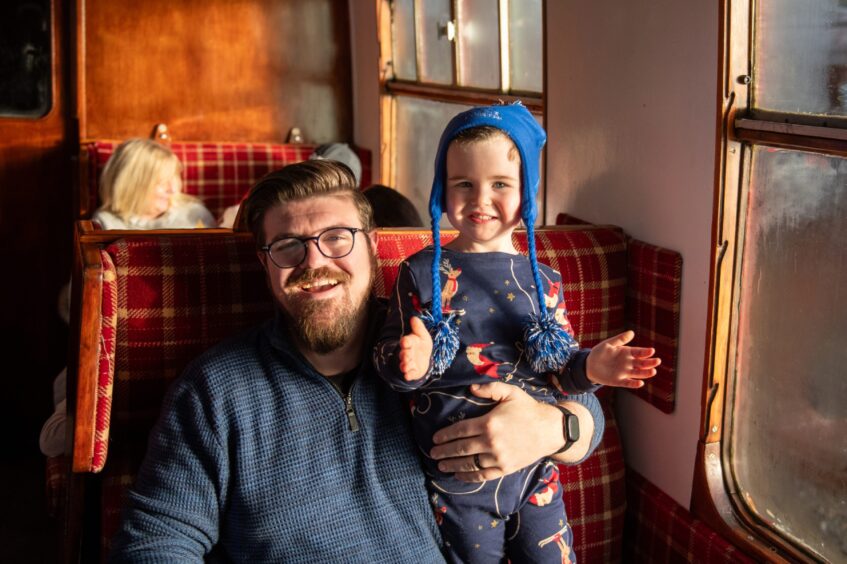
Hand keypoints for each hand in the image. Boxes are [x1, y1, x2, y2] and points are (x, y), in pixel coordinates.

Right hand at [399, 316, 432, 380]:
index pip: (406, 341)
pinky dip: (408, 375)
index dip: (406, 341)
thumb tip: (414, 318)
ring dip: (405, 365)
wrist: (424, 358)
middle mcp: (407, 353)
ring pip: (405, 364)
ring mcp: (409, 363)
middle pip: (404, 354)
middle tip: (406, 355)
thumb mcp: (423, 335)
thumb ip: (418, 328)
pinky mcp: (412, 372)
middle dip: (404, 355)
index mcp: (410, 343)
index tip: (405, 342)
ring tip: (406, 366)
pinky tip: (408, 376)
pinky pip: (409, 374)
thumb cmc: (422, 345)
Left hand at [429, 382, 563, 481]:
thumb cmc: (528, 409)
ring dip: (452, 465)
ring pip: (469, 464)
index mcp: (489, 423)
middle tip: (432, 453)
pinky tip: (459, 475)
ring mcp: (498, 458)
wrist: (550, 430)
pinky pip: (483, 475)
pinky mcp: (505, 468)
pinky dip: (469, 477)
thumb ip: (489, 388)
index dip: (445, 435)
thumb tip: (470, 389)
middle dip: (444, 452)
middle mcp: (491, 442)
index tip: (434, 438)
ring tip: (441, 465)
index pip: (460, 430)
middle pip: (461, 449)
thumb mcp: (510, 392)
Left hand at [586, 330, 660, 387]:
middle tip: (657, 361)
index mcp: (627, 353)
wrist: (589, 365)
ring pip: (638, 373)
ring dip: (645, 373)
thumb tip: (632, 332)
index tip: (652, 351)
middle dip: (650, 362)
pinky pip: (628, 383)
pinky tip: (640, 383)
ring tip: (653, 371)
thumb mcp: (609, 344)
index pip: (639, 352)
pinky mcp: (619, 381)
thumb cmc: (600, 352)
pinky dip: (634, 384)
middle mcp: (628, 363)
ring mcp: (624, 372)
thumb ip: (620, 339)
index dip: (645, 352)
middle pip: (641, 363)